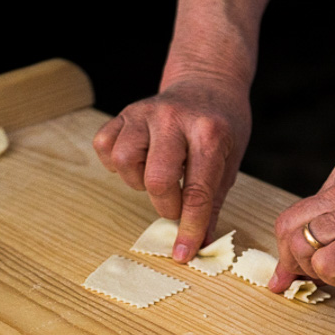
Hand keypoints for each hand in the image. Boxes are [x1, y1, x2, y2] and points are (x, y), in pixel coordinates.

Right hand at [93, 76, 251, 260]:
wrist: (208, 81)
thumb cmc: (222, 127)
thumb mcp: (230, 162)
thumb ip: (212, 203)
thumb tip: (200, 245)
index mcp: (209, 133)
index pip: (197, 191)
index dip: (190, 228)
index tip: (183, 254)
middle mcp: (174, 119)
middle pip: (157, 180)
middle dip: (166, 206)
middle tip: (177, 204)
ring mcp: (145, 113)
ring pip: (124, 162)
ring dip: (139, 182)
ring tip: (158, 176)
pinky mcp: (124, 113)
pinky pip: (104, 146)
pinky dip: (116, 164)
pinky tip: (138, 162)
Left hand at [268, 160, 334, 292]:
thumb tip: (310, 250)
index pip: (298, 211)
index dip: (290, 243)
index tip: (290, 268)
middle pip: (288, 225)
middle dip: (289, 259)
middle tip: (297, 280)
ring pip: (302, 245)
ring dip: (313, 269)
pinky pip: (323, 262)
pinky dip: (330, 277)